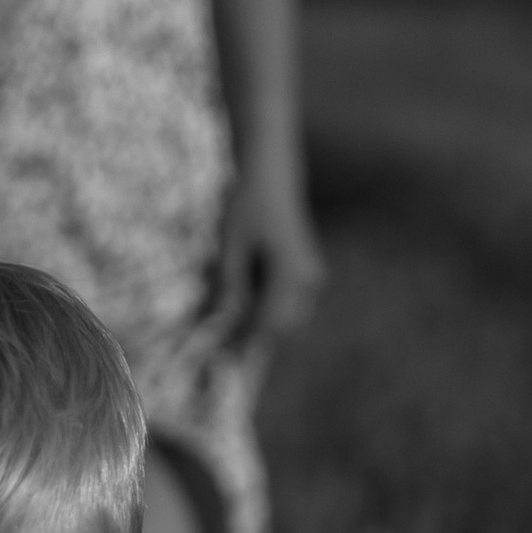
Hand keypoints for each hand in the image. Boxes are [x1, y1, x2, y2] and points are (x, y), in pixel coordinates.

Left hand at [208, 168, 324, 356]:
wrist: (271, 176)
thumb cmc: (247, 206)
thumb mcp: (230, 247)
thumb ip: (229, 288)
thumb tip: (223, 324)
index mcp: (292, 274)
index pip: (270, 324)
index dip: (246, 343)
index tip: (222, 355)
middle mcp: (308, 281)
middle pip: (281, 327)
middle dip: (252, 334)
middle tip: (220, 333)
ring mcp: (311, 279)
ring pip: (285, 318)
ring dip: (259, 321)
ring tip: (231, 302)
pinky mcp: (306, 276)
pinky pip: (287, 304)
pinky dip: (266, 306)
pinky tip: (247, 287)